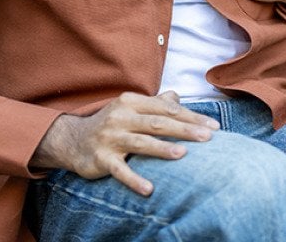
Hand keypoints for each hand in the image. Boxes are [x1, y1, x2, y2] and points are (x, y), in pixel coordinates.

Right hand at [30, 90, 218, 195]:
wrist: (72, 140)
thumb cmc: (111, 123)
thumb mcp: (130, 108)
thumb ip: (155, 103)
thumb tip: (178, 97)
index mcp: (131, 102)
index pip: (166, 108)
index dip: (190, 116)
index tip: (213, 126)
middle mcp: (120, 117)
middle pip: (157, 123)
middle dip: (185, 129)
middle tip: (208, 137)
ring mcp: (109, 138)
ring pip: (140, 143)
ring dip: (162, 149)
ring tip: (183, 154)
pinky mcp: (100, 159)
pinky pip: (119, 170)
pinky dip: (134, 179)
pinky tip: (149, 189)